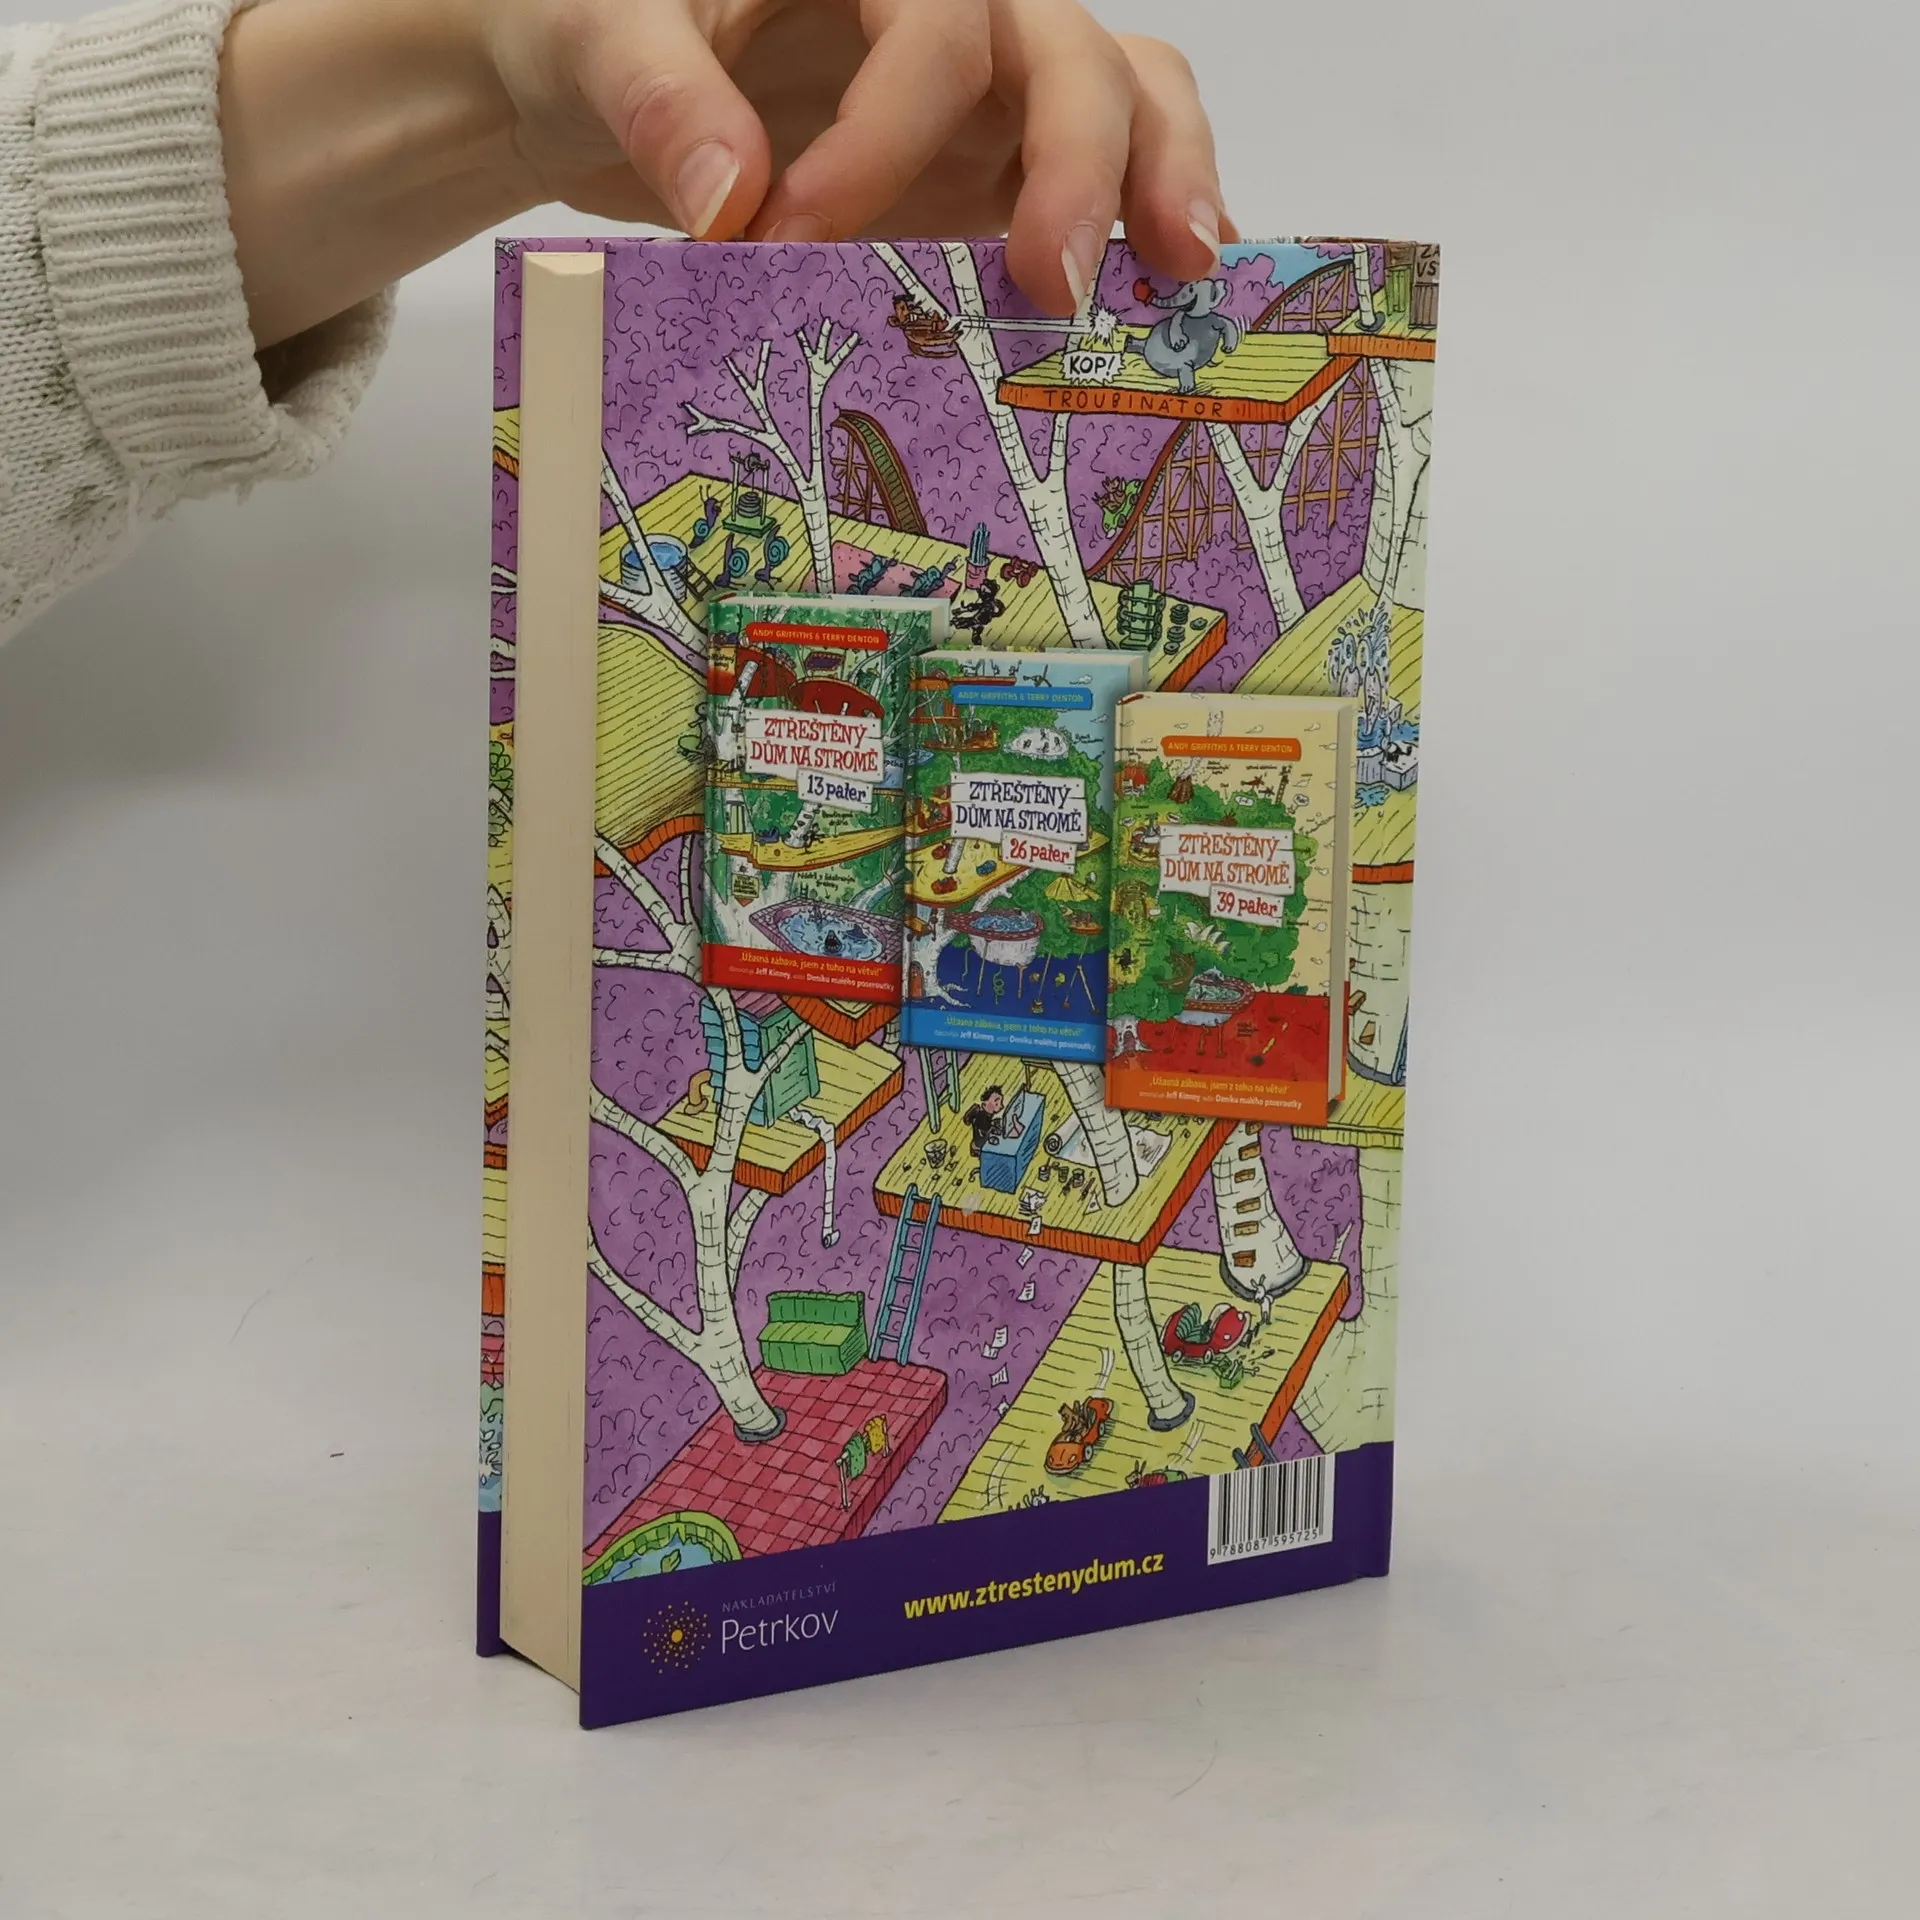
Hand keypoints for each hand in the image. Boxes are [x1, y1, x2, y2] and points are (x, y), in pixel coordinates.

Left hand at [221, 0, 1232, 344]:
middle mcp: (946, 10)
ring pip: (1120, 92)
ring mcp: (982, 88)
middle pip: (1064, 49)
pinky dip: (1145, 215)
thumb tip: (725, 195)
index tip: (797, 234)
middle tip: (1053, 282)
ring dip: (1157, 177)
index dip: (887, 130)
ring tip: (1182, 269)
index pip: (934, 22)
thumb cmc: (590, 31)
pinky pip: (1101, 170)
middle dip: (1078, 162)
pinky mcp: (990, 164)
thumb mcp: (592, 37)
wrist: (586, 78)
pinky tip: (1170, 288)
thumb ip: (655, 93)